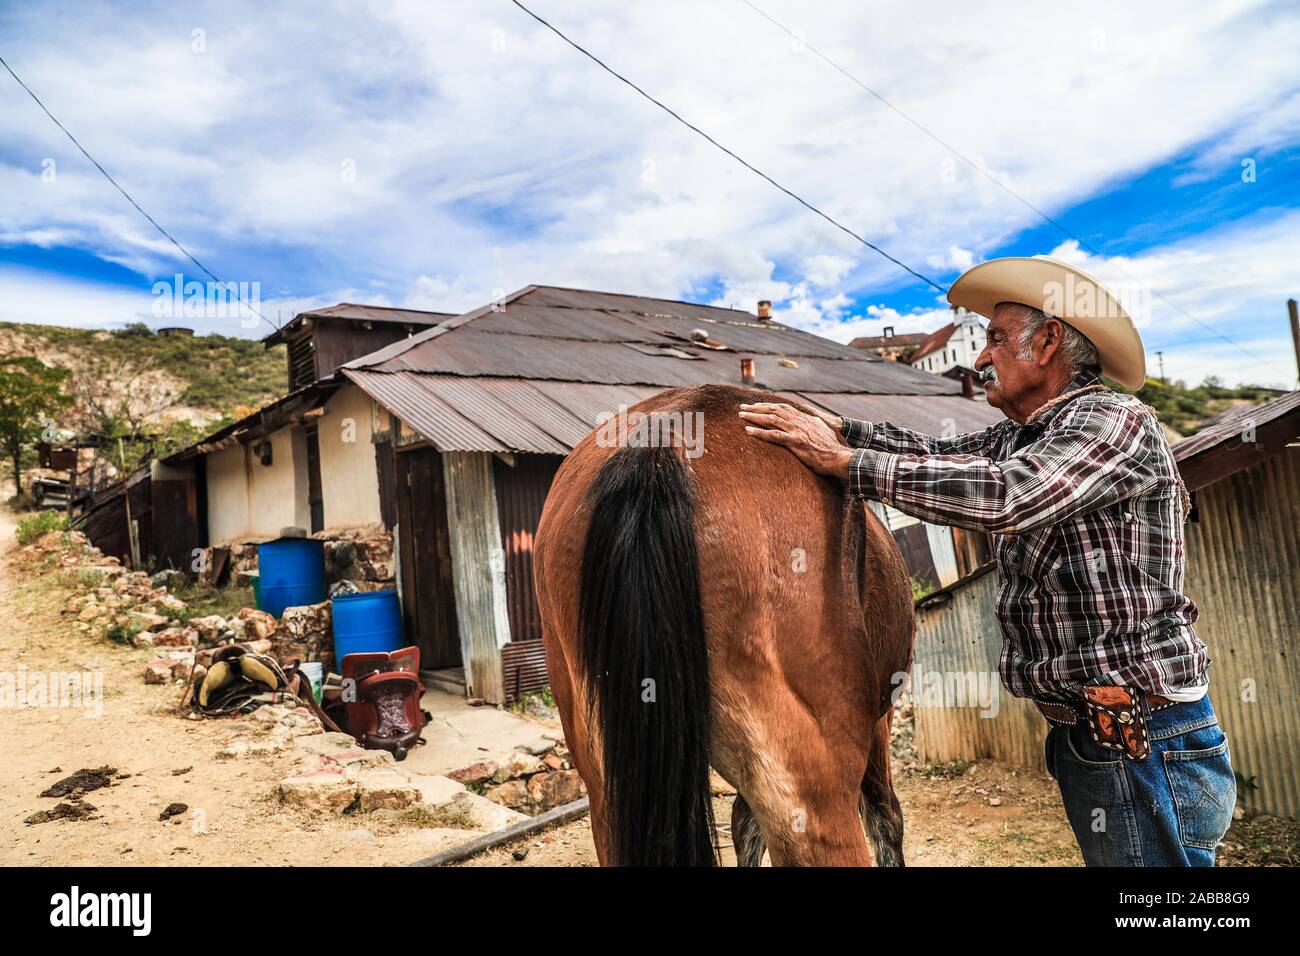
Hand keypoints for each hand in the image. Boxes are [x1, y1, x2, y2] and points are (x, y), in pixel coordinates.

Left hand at [738, 402, 852, 478]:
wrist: (838, 457)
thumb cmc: (831, 447)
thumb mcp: (823, 429)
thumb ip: (814, 421)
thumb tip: (810, 416)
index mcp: (804, 418)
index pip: (782, 407)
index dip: (768, 405)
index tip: (756, 405)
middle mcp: (798, 421)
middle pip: (773, 410)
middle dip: (756, 408)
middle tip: (742, 407)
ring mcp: (796, 430)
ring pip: (770, 420)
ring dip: (754, 417)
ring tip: (741, 416)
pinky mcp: (794, 442)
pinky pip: (773, 435)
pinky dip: (759, 432)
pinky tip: (748, 431)